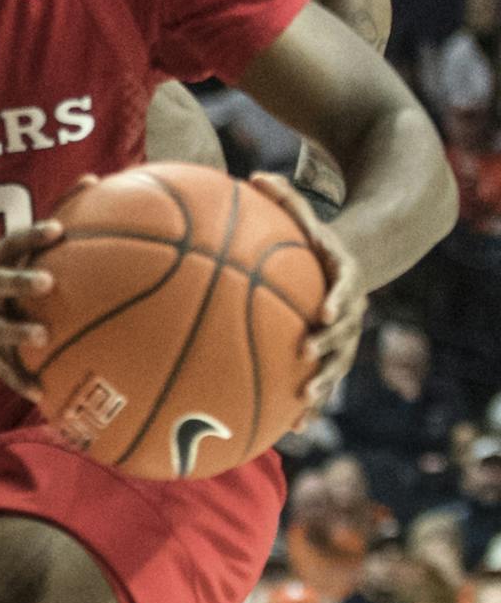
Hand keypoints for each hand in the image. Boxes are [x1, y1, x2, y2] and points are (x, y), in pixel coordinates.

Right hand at [0, 222, 57, 399]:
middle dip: (19, 280)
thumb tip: (94, 181)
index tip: (57, 228)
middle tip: (48, 282)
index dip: (31, 235)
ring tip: (43, 337)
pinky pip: (7, 371)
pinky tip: (42, 395)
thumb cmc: (11, 284)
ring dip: (19, 332)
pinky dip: (22, 382)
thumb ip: (53, 229)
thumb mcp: (21, 258)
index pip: (11, 244)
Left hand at [249, 171, 363, 415]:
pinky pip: (321, 382)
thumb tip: (254, 174)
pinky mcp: (331, 356)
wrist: (345, 264)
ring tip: (303, 402)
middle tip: (308, 357)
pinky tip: (291, 428)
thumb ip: (284, 198)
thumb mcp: (305, 215)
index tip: (327, 313)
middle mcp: (350, 311)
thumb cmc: (312, 239)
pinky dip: (309, 405)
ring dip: (323, 385)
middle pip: (345, 334)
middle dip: (329, 349)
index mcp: (343, 277)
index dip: (339, 301)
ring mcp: (344, 338)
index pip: (346, 289)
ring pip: (337, 366)